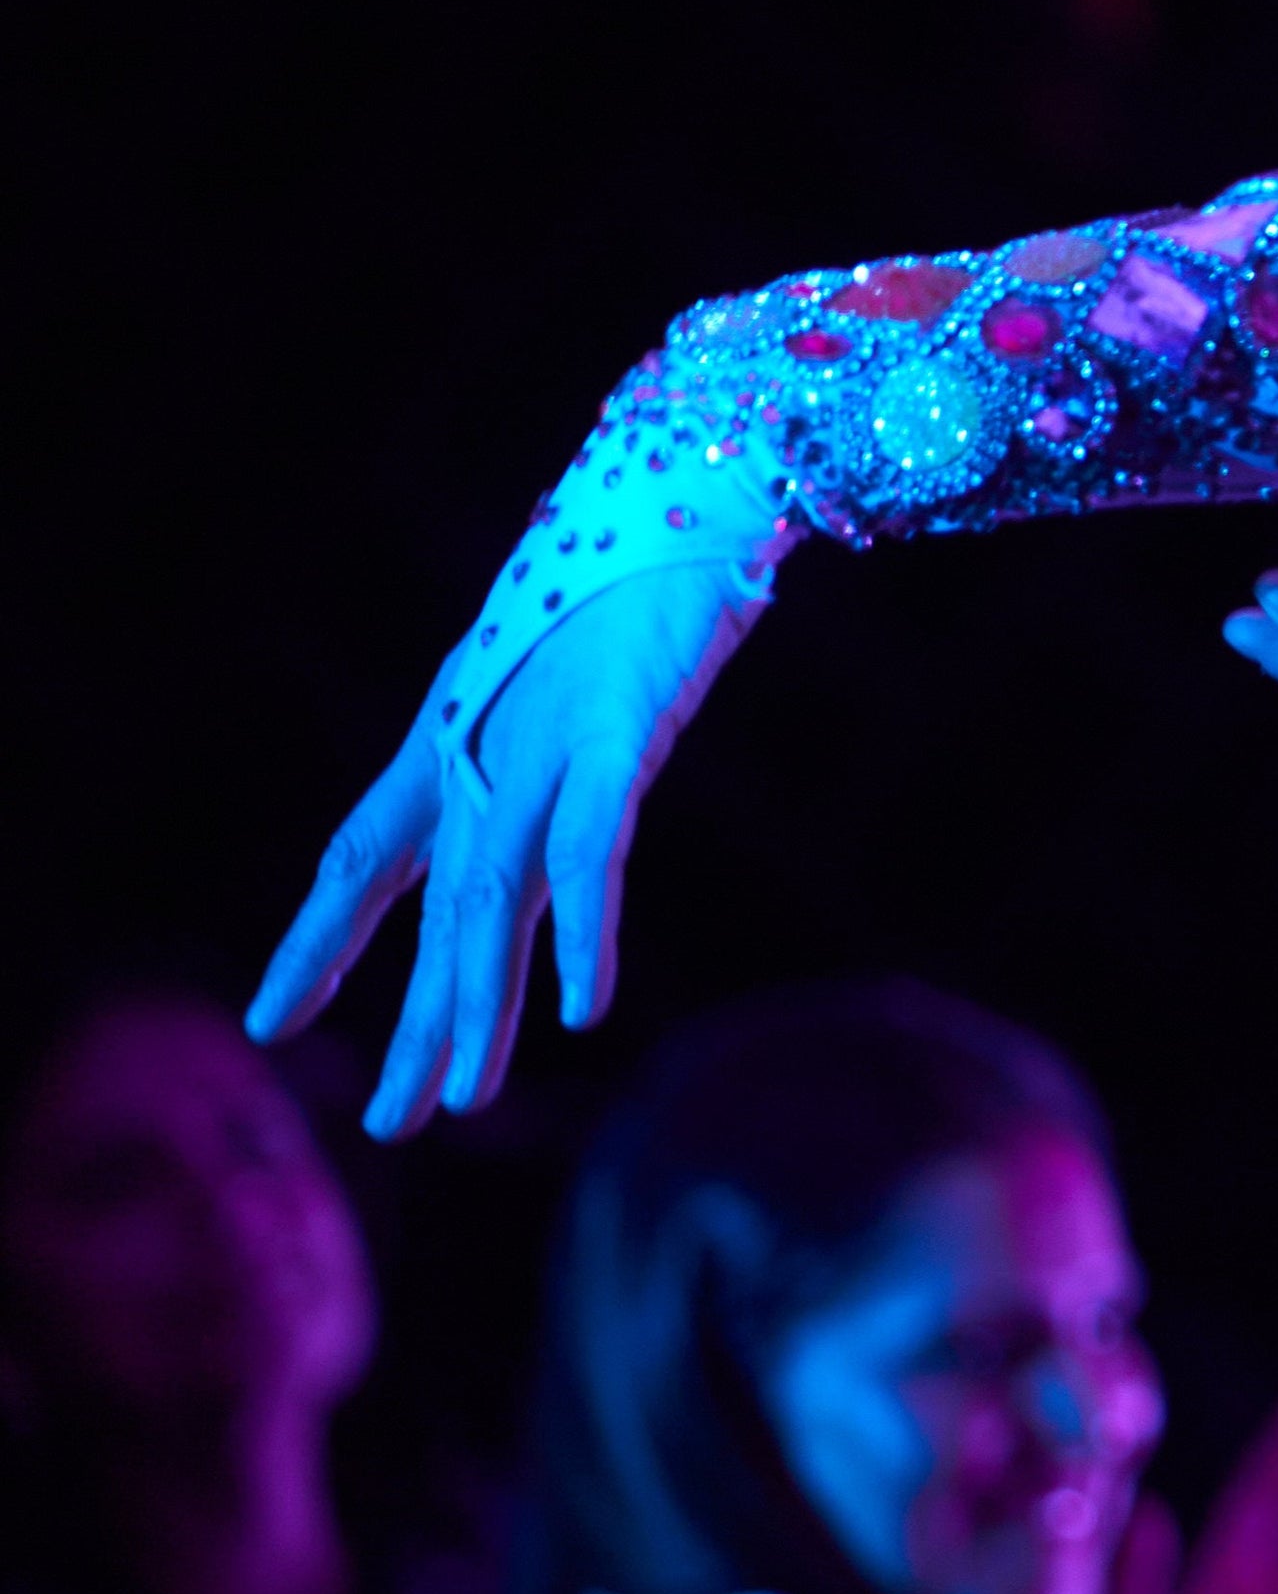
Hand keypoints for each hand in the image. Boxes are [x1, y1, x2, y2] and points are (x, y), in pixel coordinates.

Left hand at [248, 562, 766, 1133]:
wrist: (687, 472)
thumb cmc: (640, 559)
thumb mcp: (568, 660)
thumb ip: (549, 731)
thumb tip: (552, 785)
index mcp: (457, 729)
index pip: (363, 853)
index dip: (319, 939)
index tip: (274, 1019)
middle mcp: (481, 746)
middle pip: (437, 907)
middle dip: (417, 1018)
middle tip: (395, 1121)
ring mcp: (546, 741)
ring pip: (495, 897)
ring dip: (480, 1004)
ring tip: (462, 1098)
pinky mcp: (617, 731)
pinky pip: (591, 846)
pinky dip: (587, 926)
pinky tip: (584, 1005)